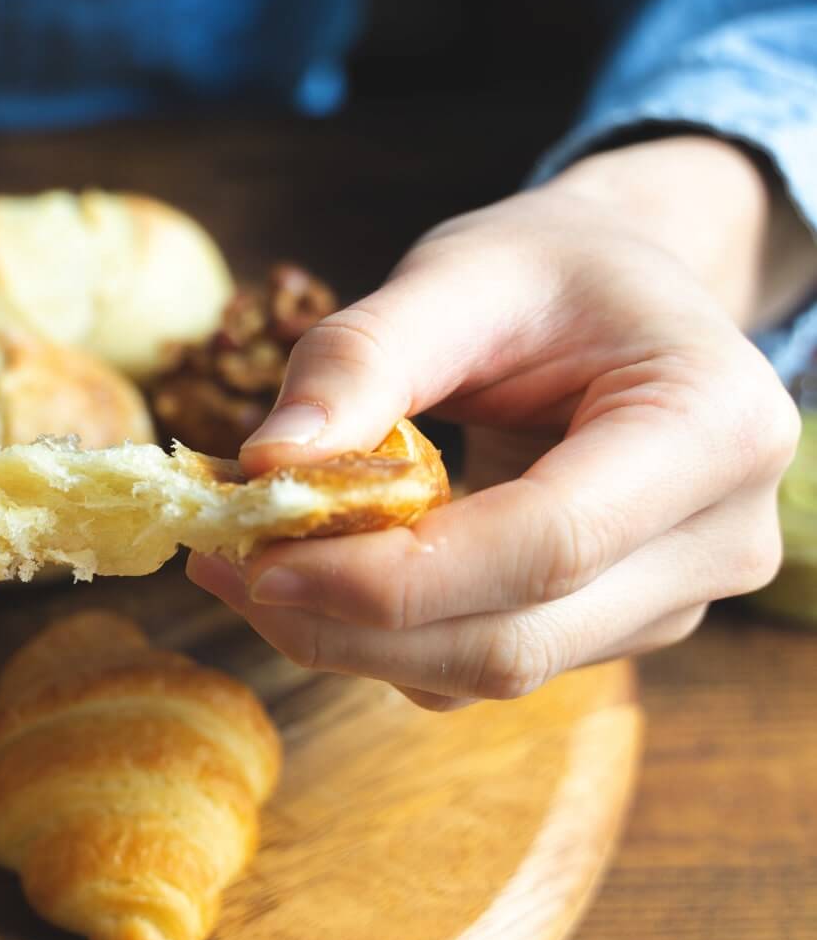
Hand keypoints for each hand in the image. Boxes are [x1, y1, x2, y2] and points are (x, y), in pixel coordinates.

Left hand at [189, 137, 802, 709]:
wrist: (624, 296)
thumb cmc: (551, 270)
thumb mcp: (458, 273)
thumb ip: (360, 358)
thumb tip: (265, 463)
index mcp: (710, 426)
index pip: (546, 546)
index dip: (392, 576)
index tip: (259, 557)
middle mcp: (717, 537)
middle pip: (512, 640)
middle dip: (348, 622)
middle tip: (222, 562)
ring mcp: (671, 599)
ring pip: (489, 669)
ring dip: (349, 637)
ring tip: (246, 560)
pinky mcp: (610, 626)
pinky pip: (478, 663)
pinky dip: (380, 636)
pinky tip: (311, 573)